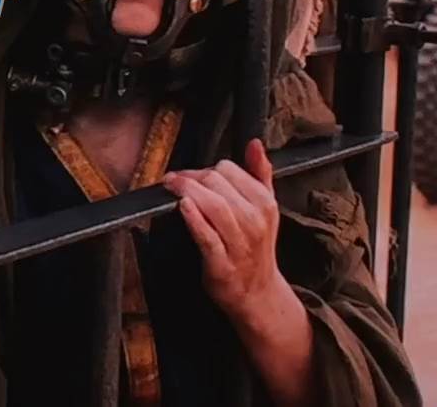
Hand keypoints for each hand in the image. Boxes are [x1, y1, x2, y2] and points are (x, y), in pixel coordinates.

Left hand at [162, 139, 293, 329]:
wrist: (258, 292)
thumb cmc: (256, 247)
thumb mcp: (265, 209)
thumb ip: (260, 174)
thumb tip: (254, 143)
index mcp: (265, 203)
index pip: (230, 170)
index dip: (204, 169)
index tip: (190, 176)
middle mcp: (255, 221)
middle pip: (218, 184)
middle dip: (191, 177)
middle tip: (173, 181)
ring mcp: (239, 243)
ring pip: (214, 206)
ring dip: (188, 191)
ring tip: (171, 186)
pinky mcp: (222, 264)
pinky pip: (207, 237)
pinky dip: (194, 219)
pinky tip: (183, 206)